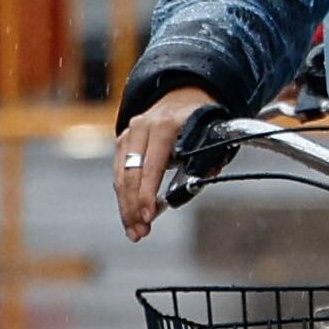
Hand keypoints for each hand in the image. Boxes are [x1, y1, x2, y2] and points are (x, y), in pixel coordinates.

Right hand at [114, 85, 215, 239]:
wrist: (181, 96)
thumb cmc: (198, 122)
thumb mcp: (209, 136)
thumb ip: (206, 160)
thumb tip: (203, 179)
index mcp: (164, 125)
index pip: (151, 164)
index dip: (148, 192)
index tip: (148, 215)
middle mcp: (141, 127)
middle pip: (131, 174)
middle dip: (134, 207)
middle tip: (140, 232)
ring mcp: (129, 134)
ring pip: (121, 177)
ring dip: (126, 207)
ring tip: (135, 232)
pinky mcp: (122, 143)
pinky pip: (119, 175)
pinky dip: (124, 197)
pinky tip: (131, 217)